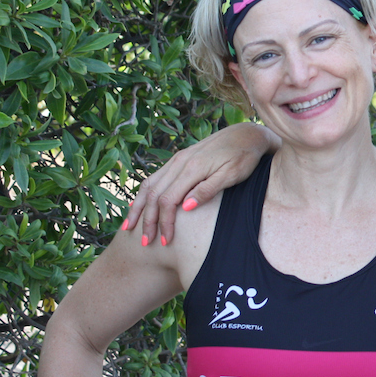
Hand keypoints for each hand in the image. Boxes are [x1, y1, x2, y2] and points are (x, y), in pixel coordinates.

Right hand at [122, 123, 277, 244]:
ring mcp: (177, 159)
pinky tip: (138, 204)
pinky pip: (155, 178)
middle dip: (147, 220)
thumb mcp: (232, 175)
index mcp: (192, 168)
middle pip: (153, 195)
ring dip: (139, 208)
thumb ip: (208, 190)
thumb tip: (185, 207)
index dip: (164, 223)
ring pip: (149, 185)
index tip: (166, 241)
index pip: (168, 200)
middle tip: (145, 242)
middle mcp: (179, 162)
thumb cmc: (243, 157)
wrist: (246, 134)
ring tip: (129, 227)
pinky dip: (144, 193)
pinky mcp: (179, 159)